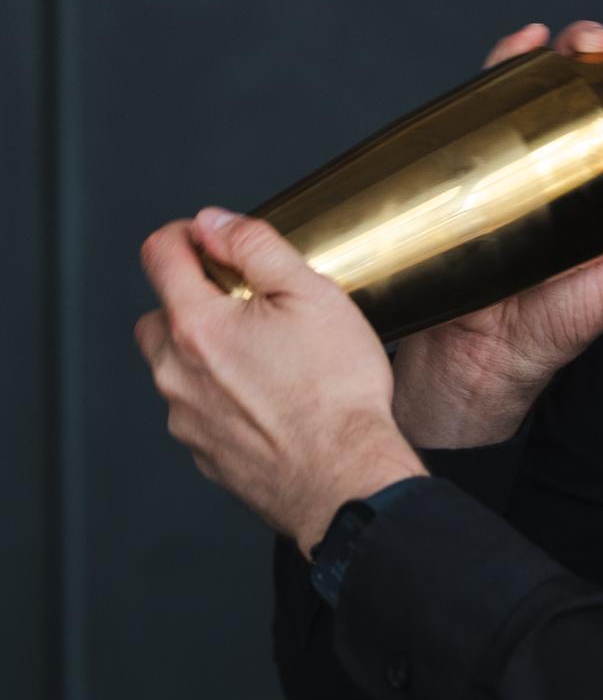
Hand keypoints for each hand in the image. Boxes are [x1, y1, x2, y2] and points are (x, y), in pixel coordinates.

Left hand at [132, 211, 424, 557]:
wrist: (346, 477)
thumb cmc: (337, 392)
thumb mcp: (312, 295)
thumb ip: (256, 247)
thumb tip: (216, 222)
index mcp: (197, 326)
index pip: (160, 256)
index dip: (185, 234)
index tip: (210, 239)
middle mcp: (177, 373)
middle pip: (159, 316)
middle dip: (192, 301)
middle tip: (247, 306)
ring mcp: (187, 419)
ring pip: (178, 369)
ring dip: (208, 354)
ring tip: (269, 359)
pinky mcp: (205, 455)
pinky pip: (199, 411)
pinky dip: (223, 399)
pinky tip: (271, 401)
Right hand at [396, 6, 602, 400]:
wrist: (475, 354)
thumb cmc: (555, 320)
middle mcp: (572, 153)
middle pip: (595, 75)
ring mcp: (521, 150)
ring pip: (545, 77)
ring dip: (566, 42)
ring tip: (580, 43)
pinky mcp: (474, 155)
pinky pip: (486, 99)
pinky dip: (506, 59)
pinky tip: (524, 42)